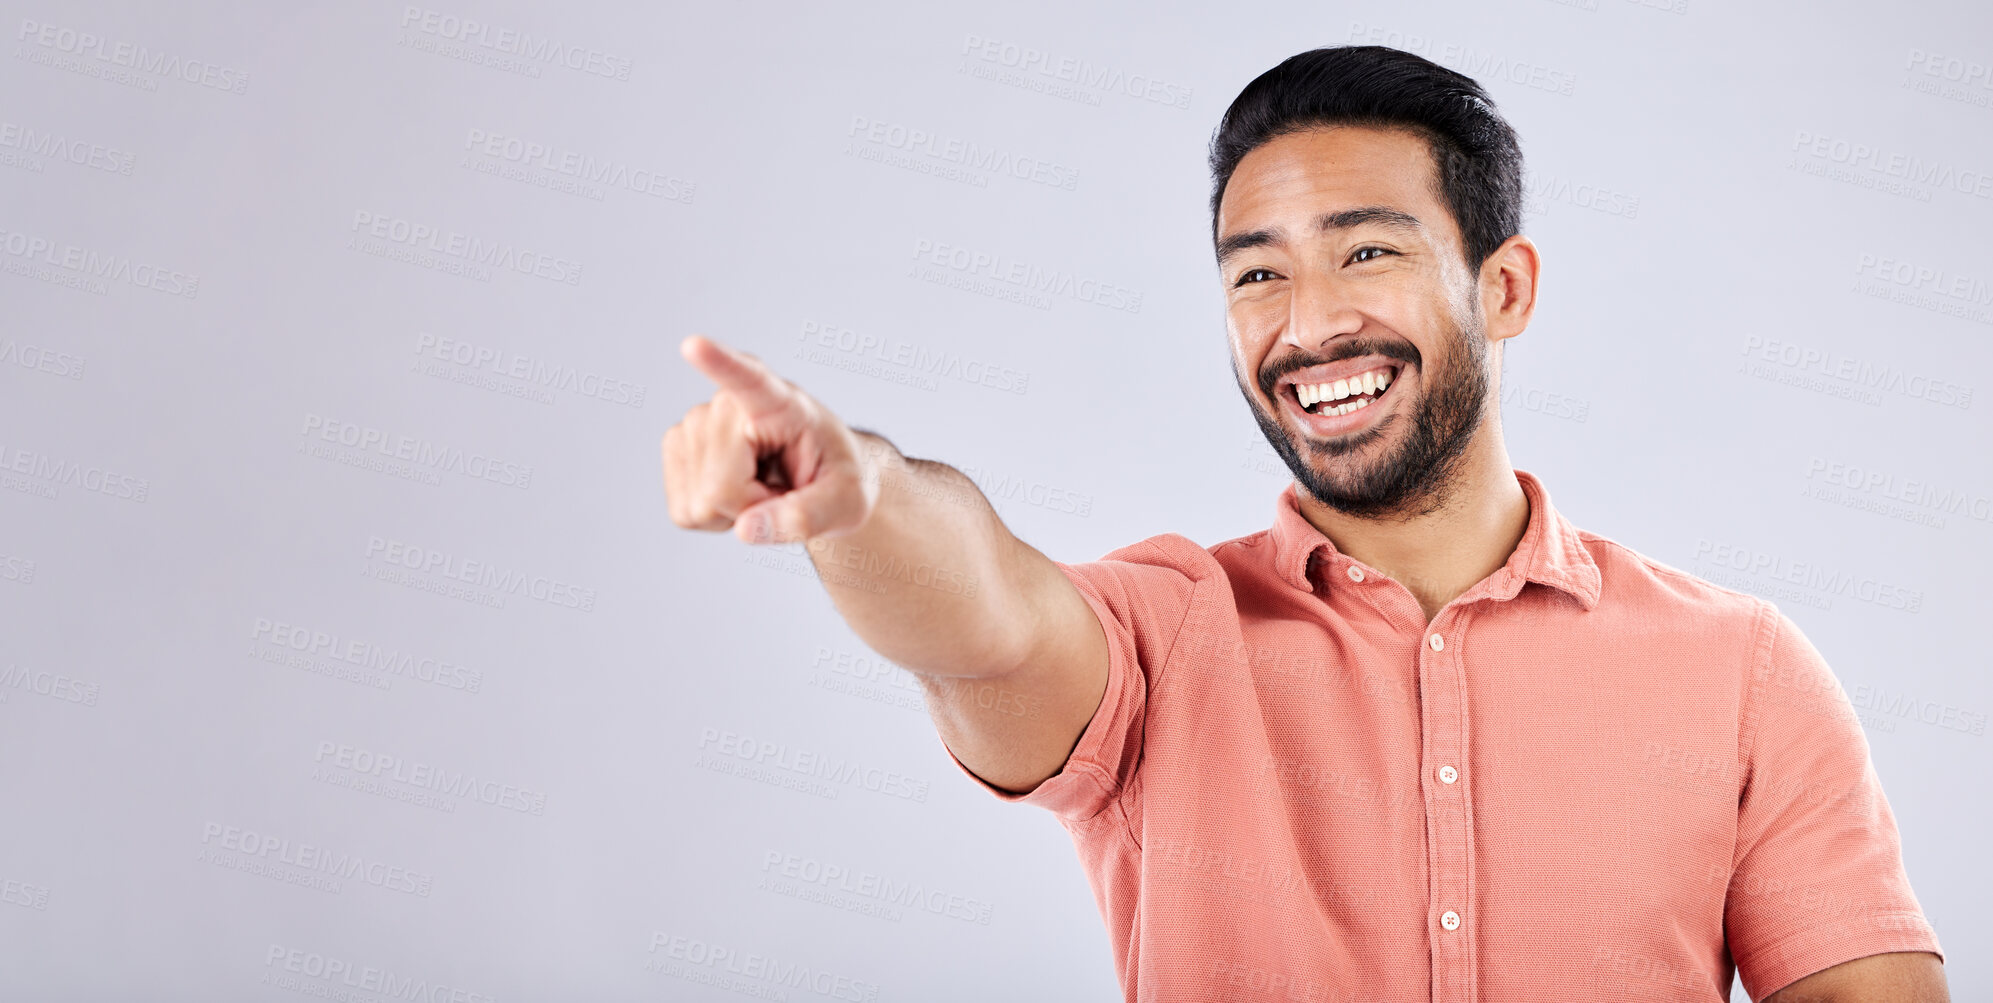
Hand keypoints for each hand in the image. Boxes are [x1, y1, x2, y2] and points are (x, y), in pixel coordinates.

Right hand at [664, 335, 878, 544]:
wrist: (819, 476)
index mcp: (780, 402)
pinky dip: (713, 517)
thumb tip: (746, 529)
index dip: (719, 365)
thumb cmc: (837, 479)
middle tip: (783, 490)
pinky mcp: (675, 447)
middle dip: (753, 507)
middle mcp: (727, 404)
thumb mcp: (846, 503)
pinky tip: (737, 493)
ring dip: (734, 512)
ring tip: (763, 486)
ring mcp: (694, 422)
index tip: (693, 346)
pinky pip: (685, 512)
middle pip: (721, 487)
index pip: (747, 380)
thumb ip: (807, 517)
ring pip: (700, 504)